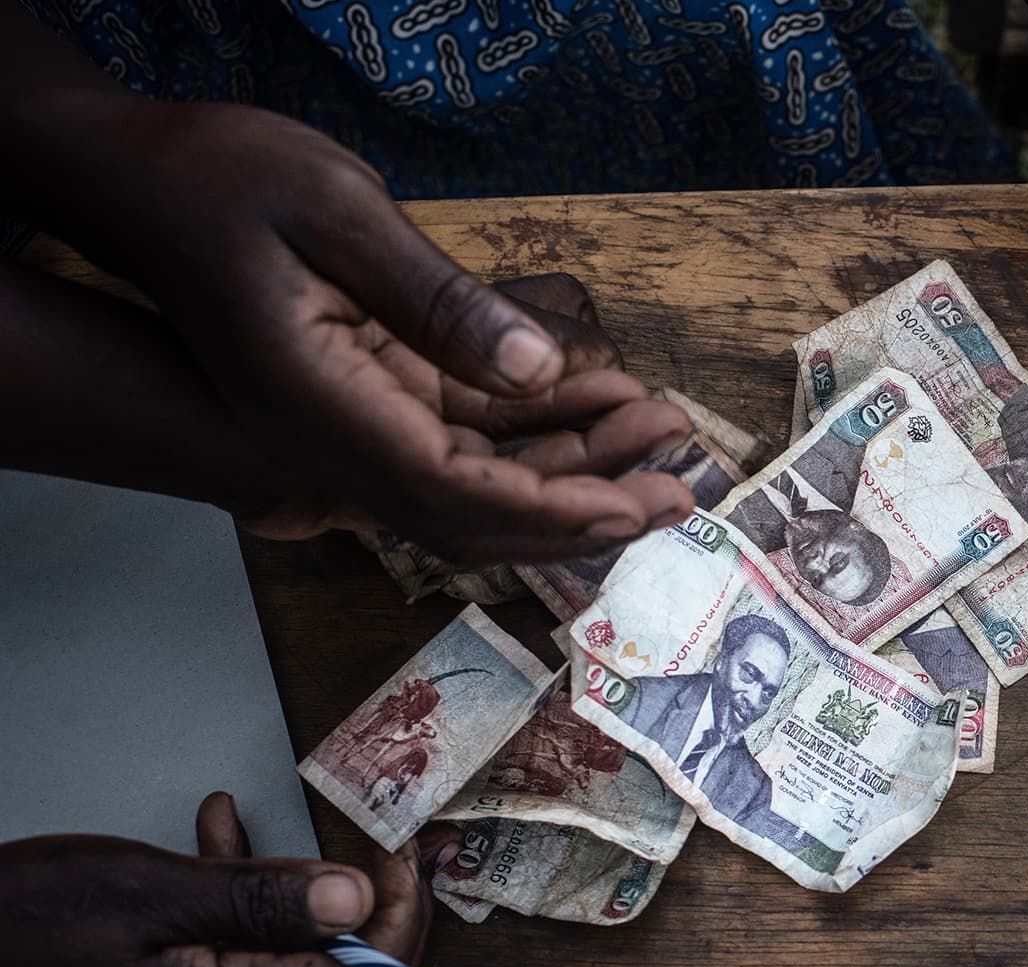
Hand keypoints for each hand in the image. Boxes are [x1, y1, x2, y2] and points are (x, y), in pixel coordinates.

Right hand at [0, 793, 437, 966]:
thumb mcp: (149, 891)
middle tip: (382, 842)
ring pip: (292, 954)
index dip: (407, 926)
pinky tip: (215, 833)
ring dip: (301, 888)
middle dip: (375, 907)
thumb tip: (358, 900)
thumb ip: (261, 897)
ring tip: (282, 821)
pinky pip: (239, 947)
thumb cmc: (18, 928)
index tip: (406, 857)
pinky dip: (243, 892)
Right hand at [57, 102, 692, 563]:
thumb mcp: (331, 210)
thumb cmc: (213, 180)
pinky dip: (539, 425)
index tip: (634, 505)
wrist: (136, 183)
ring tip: (663, 435)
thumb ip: (435, 300)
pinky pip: (466, 433)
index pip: (454, 491)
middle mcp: (336, 436)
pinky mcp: (372, 394)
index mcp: (320, 406)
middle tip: (679, 490)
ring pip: (481, 477)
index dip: (552, 509)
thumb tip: (537, 368)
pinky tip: (605, 395)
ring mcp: (354, 422)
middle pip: (477, 511)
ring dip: (575, 465)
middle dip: (585, 509)